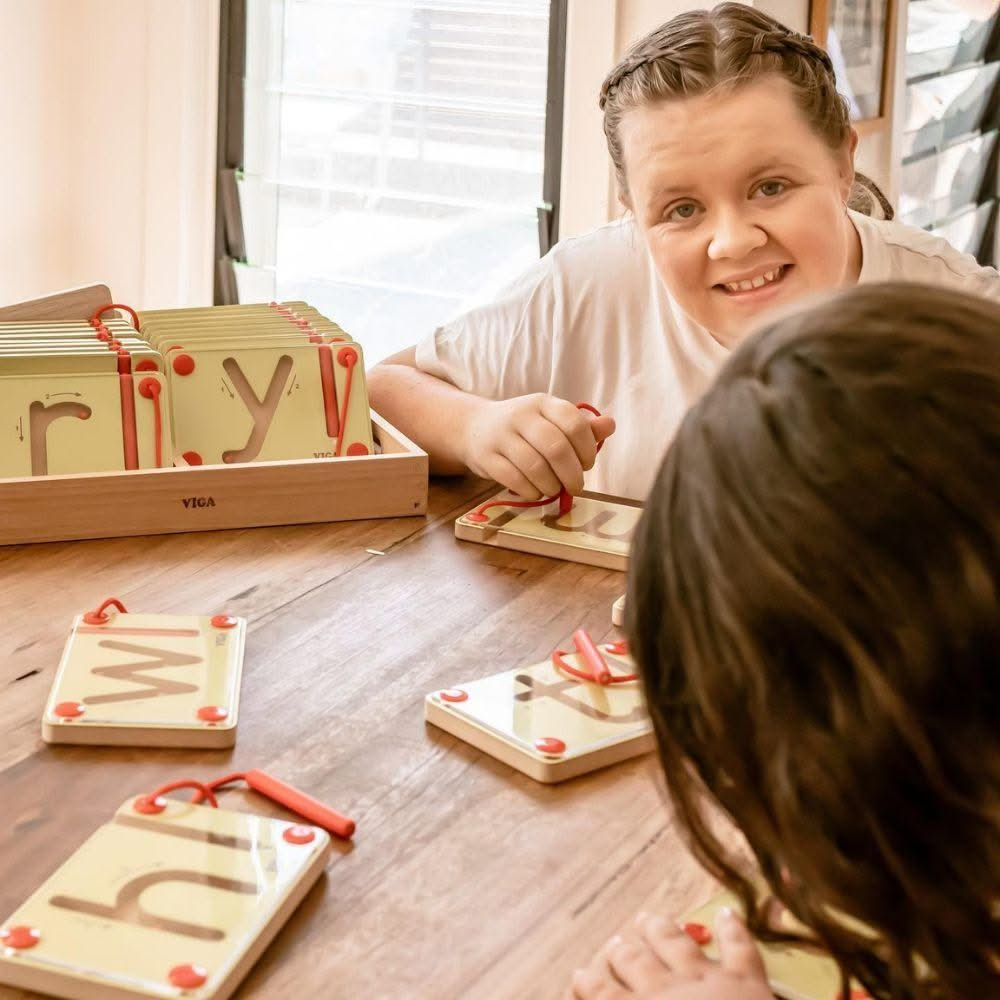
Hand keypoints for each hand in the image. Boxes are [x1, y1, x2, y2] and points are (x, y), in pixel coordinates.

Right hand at [460, 394, 615, 498]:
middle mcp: (521, 415)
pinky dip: (531, 491)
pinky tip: (535, 491)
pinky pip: (515, 480)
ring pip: (535, 467)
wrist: (474, 428)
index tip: (587, 464)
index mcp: (543, 403)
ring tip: (554, 489)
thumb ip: (582, 426)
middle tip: (576, 487)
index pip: (574, 424)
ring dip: (551, 485)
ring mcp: (501, 436)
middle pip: (556, 448)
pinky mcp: (486, 457)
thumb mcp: (551, 420)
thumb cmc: (523, 428)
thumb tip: (610, 425)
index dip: (587, 449)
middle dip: (572, 474)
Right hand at [566, 908, 772, 999]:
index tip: (578, 973)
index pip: (604, 996)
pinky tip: (728, 912)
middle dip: (623, 953)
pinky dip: (734, 928)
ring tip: (648, 917)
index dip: (589, 985)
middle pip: (636, 963)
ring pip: (676, 944)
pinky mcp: (746, 981)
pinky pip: (739, 947)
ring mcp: (706, 980)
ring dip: (661, 930)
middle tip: (615, 943)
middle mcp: (666, 991)